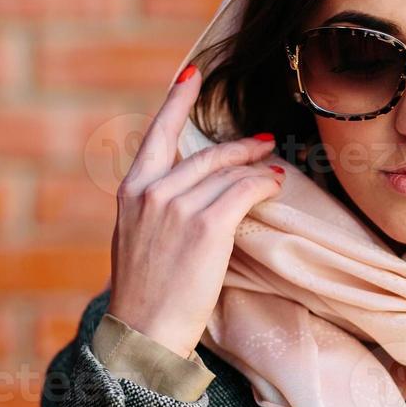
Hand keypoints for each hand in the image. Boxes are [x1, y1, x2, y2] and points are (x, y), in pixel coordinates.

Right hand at [106, 63, 284, 357]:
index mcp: (131, 192)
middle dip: (238, 146)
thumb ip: (155, 208)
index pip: (157, 134)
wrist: (143, 332)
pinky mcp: (206, 226)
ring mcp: (178, 207)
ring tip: (273, 166)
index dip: (176, 101)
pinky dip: (263, 184)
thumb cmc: (146, 293)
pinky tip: (274, 184)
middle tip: (263, 141)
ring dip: (255, 166)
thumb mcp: (137, 239)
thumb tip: (186, 191)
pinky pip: (244, 191)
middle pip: (205, 154)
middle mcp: (152, 192)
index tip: (192, 74)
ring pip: (227, 172)